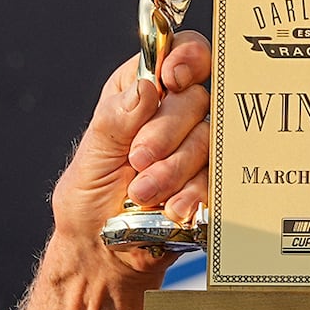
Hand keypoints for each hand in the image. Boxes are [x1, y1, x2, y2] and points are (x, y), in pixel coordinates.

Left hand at [52, 31, 211, 281]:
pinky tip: (170, 207)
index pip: (180, 55)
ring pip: (209, 140)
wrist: (105, 255)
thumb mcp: (91, 158)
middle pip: (199, 98)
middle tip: (138, 159)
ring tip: (142, 193)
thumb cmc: (90, 202)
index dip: (185, 59)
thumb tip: (147, 87)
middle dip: (167, 132)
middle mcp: (175, 115)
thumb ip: (116, 119)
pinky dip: (193, 193)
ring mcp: (198, 149)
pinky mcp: (212, 182)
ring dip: (174, 169)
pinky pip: (219, 178)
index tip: (173, 78)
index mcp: (142, 94)